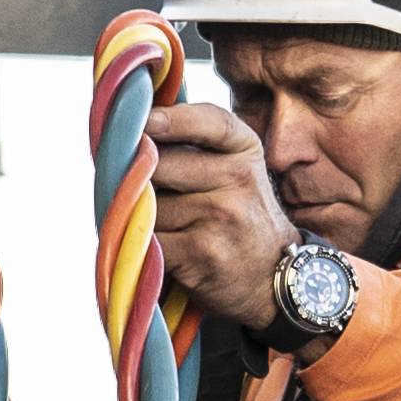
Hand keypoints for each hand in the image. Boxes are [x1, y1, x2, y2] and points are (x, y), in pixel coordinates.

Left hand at [147, 97, 302, 330]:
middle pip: (158, 163)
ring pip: (146, 205)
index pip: (210, 123)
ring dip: (134, 216)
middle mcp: (238, 179)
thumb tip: (129, 134)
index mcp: (245, 152)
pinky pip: (147, 238)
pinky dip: (138, 245)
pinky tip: (149, 249)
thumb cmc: (242, 220)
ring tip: (147, 225)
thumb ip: (196, 148)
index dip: (173, 119)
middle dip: (134, 175)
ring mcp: (220, 216)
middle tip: (125, 185)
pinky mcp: (201, 252)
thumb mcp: (238, 172)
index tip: (145, 121)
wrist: (275, 281)